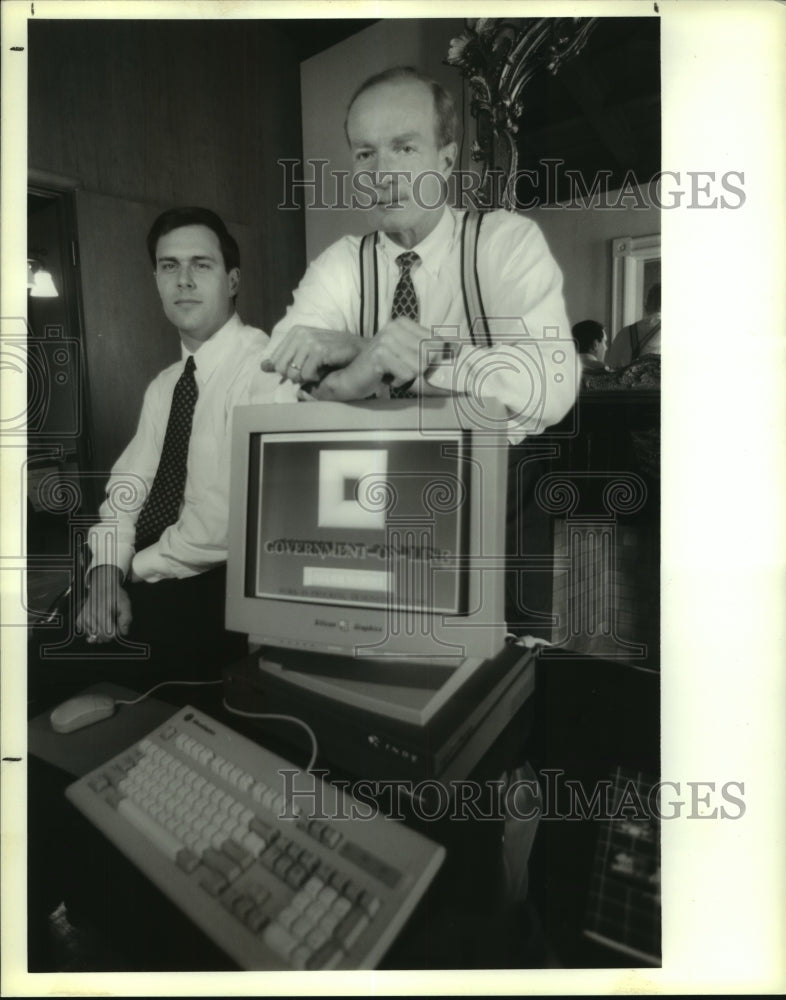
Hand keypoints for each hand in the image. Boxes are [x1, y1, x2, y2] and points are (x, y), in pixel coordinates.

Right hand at [76, 565, 132, 643]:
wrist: (102, 585)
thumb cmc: (114, 595)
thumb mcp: (125, 604)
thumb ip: (126, 619)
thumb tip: (123, 633)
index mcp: (103, 612)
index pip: (109, 634)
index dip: (116, 634)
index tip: (118, 628)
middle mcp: (91, 615)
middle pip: (101, 637)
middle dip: (110, 635)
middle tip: (113, 625)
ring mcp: (84, 617)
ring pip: (94, 636)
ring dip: (101, 634)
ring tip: (105, 624)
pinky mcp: (80, 619)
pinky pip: (86, 633)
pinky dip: (92, 632)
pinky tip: (97, 624)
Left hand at [260, 327, 362, 383]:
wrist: (359, 350)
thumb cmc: (333, 353)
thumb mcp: (306, 353)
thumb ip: (284, 359)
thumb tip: (262, 367)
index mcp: (295, 332)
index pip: (275, 361)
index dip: (288, 370)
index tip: (304, 368)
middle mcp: (300, 333)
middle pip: (281, 368)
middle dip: (295, 376)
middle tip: (310, 373)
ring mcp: (310, 341)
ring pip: (293, 373)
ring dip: (306, 378)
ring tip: (318, 371)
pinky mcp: (319, 350)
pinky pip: (306, 375)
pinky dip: (315, 379)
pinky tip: (323, 372)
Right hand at [304, 318, 435, 400]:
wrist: (353, 378)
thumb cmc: (385, 370)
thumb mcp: (410, 357)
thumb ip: (434, 353)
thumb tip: (461, 350)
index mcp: (404, 323)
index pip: (438, 341)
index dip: (437, 359)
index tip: (420, 364)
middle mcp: (395, 326)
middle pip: (431, 354)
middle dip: (421, 369)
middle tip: (403, 370)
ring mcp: (386, 338)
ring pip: (420, 365)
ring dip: (409, 377)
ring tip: (394, 372)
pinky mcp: (381, 354)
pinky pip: (407, 374)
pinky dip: (399, 381)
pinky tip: (387, 377)